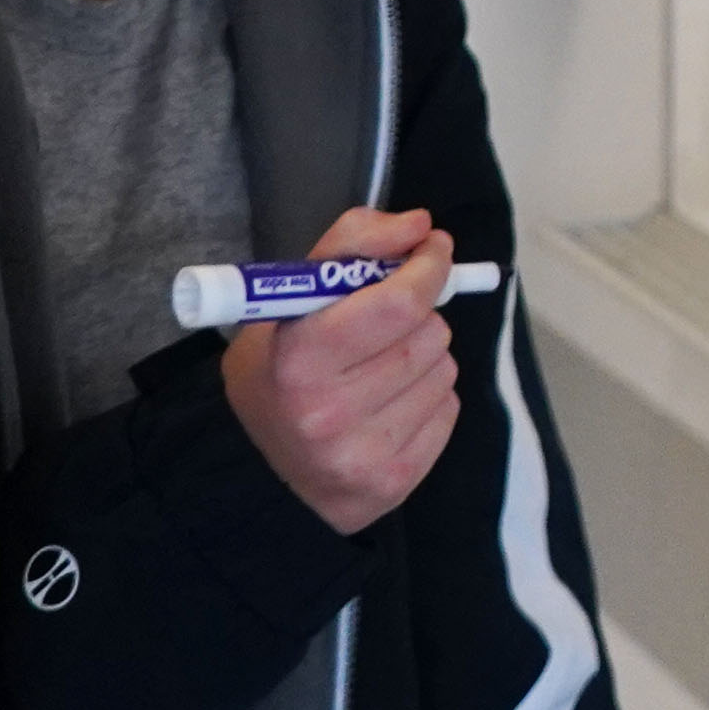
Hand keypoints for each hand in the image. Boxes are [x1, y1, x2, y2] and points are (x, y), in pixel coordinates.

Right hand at [222, 204, 463, 534]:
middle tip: (388, 321)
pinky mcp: (393, 484)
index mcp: (297, 358)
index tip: (433, 249)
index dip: (428, 267)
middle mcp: (328, 413)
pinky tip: (390, 402)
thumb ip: (351, 242)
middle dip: (419, 315)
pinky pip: (449, 411)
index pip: (398, 303)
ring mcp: (362, 456)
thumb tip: (420, 226)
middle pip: (429, 334)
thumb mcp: (292, 295)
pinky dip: (430, 396)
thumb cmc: (279, 365)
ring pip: (445, 371)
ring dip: (426, 356)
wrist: (259, 464)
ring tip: (382, 366)